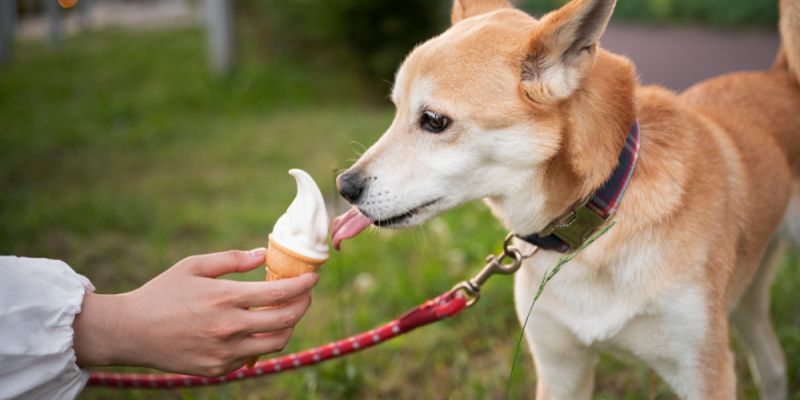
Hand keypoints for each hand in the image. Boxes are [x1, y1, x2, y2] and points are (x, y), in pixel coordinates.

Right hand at [72, 248, 318, 375]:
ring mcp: (224, 353)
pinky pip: (253, 357)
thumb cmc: (163, 293)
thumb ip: (232, 260)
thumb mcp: (194, 266)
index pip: (280, 294)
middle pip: (286, 320)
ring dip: (288, 327)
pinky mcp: (218, 370)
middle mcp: (229, 328)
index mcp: (225, 298)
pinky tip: (257, 328)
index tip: (313, 278)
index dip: (303, 285)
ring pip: (276, 343)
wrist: (130, 332)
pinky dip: (262, 342)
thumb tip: (264, 255)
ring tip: (285, 312)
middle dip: (304, 305)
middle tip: (305, 295)